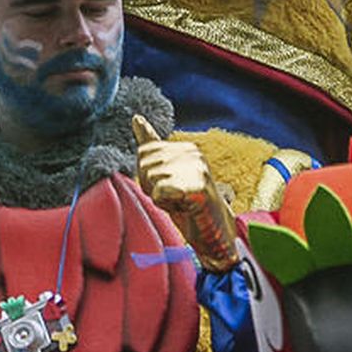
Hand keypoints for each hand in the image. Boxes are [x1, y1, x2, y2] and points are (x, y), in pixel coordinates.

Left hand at [132, 116, 238, 271]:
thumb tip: (135, 117)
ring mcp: (197, 168)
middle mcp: (193, 153)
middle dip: (151, 186)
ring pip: (150, 178)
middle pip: (145, 165)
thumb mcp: (166, 173)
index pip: (144, 152)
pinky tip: (183, 207)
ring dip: (158, 197)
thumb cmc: (188, 205)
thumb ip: (152, 147)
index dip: (147, 175)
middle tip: (174, 198)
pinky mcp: (198, 185)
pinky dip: (165, 204)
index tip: (167, 187)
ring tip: (180, 202)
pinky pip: (160, 191)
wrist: (215, 234)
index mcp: (187, 148)